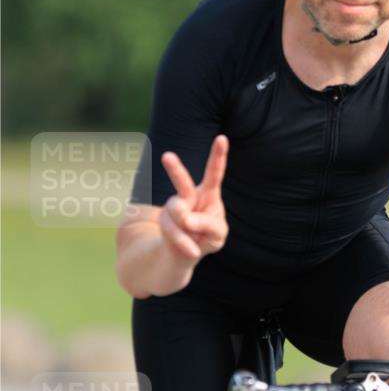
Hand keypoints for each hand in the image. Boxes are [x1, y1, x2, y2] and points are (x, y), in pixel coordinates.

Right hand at [159, 135, 229, 262]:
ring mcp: (175, 207)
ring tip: (196, 242)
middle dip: (176, 170)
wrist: (184, 252)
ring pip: (177, 212)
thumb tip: (187, 219)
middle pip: (183, 184)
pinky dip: (184, 243)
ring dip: (188, 229)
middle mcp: (190, 196)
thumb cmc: (207, 238)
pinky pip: (174, 231)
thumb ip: (210, 225)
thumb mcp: (217, 235)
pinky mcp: (165, 220)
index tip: (222, 138)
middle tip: (167, 156)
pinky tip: (193, 250)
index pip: (214, 174)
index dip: (218, 157)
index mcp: (209, 194)